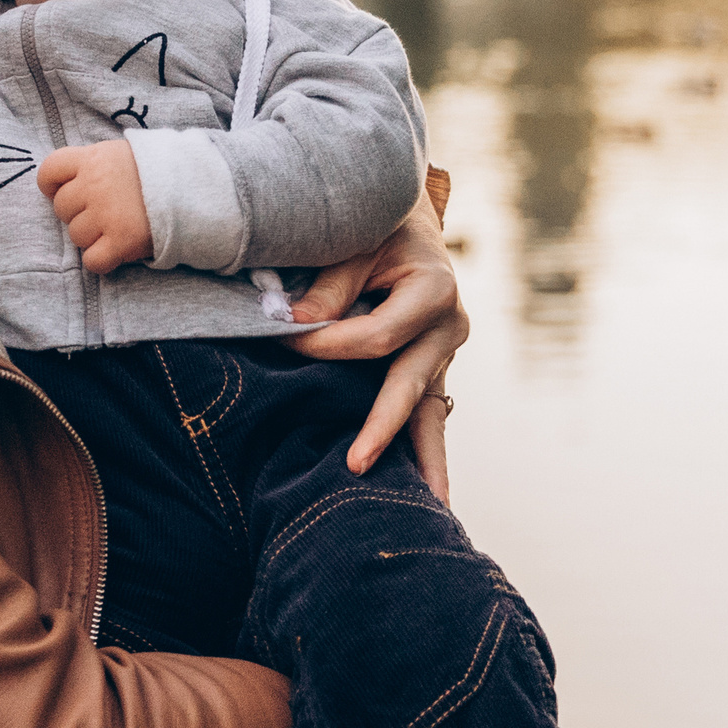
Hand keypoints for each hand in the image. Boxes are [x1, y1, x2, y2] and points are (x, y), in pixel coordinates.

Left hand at [37, 142, 152, 274]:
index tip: (64, 191)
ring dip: (93, 236)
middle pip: (62, 208)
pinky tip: (117, 251)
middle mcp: (94, 184)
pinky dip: (102, 261)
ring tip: (118, 227)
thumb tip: (70, 178)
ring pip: (76, 236)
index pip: (49, 170)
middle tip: (105, 212)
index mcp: (93, 158)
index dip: (52, 185)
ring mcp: (107, 213)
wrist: (199, 185)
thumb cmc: (160, 169)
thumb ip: (95, 163)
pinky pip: (93, 261)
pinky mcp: (122, 240)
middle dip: (78, 213)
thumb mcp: (124, 152)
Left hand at [290, 189, 467, 494]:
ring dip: (427, 460)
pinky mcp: (432, 367)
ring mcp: (443, 352)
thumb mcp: (353, 238)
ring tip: (433, 508)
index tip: (279, 339)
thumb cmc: (371, 224)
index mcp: (433, 290)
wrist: (403, 219)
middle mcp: (448, 326)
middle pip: (408, 385)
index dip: (324, 345)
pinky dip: (426, 450)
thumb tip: (293, 322)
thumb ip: (329, 282)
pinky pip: (428, 413)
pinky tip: (431, 493)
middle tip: (355, 464)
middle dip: (381, 426)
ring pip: (430, 412)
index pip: (375, 336)